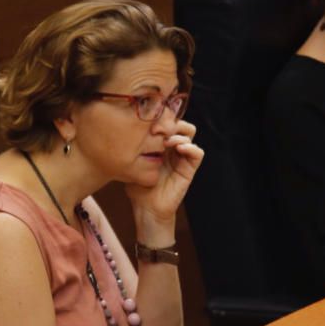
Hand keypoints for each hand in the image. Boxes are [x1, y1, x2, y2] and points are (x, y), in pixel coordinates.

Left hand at [125, 119, 203, 239]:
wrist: (146, 208)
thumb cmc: (137, 186)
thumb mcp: (131, 163)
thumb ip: (133, 147)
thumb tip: (126, 127)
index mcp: (159, 143)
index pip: (166, 120)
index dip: (160, 117)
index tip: (148, 122)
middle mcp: (172, 147)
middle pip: (179, 121)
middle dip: (170, 121)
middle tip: (158, 129)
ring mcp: (182, 157)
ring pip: (190, 133)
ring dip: (179, 133)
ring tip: (167, 141)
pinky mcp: (189, 169)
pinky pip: (198, 153)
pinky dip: (191, 148)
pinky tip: (178, 149)